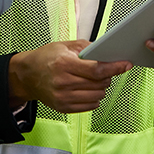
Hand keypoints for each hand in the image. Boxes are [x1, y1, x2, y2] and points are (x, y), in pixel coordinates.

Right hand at [8, 41, 131, 112]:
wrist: (27, 75)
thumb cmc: (46, 58)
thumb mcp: (65, 46)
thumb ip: (87, 48)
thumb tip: (107, 54)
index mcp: (64, 64)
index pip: (97, 70)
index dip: (114, 68)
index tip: (126, 64)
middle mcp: (63, 82)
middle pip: (99, 84)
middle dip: (108, 76)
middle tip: (104, 71)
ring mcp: (63, 97)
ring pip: (97, 95)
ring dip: (101, 87)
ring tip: (93, 79)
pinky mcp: (63, 107)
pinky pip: (90, 105)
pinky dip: (94, 97)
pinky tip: (87, 89)